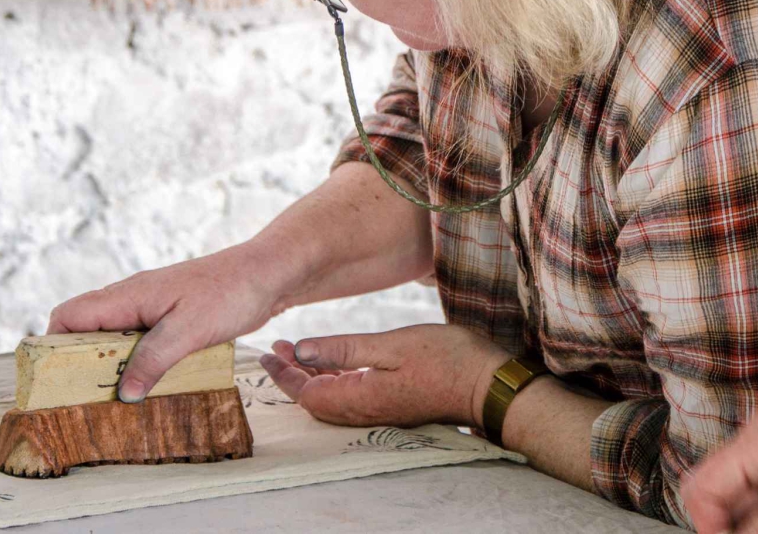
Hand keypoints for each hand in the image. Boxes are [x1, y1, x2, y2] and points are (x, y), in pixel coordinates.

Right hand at [47, 244, 283, 402]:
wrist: (266, 274)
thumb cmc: (229, 292)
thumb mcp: (188, 330)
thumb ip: (153, 359)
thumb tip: (122, 392)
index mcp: (127, 296)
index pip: (68, 316)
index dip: (52, 344)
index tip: (53, 378)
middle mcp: (132, 300)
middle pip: (84, 331)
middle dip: (78, 363)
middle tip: (86, 397)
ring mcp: (150, 308)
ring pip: (112, 338)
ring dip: (110, 365)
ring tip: (115, 398)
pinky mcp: (168, 319)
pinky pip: (139, 341)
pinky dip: (136, 362)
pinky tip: (148, 384)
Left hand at [260, 325, 506, 428]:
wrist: (489, 386)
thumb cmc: (446, 360)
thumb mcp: (391, 344)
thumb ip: (344, 349)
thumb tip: (302, 351)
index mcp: (359, 398)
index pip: (306, 391)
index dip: (282, 373)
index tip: (268, 352)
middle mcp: (364, 411)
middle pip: (314, 399)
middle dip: (292, 374)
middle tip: (278, 349)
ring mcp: (379, 411)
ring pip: (331, 398)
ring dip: (312, 376)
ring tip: (299, 352)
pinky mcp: (392, 405)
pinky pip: (350, 396)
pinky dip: (334, 379)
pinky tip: (335, 363)